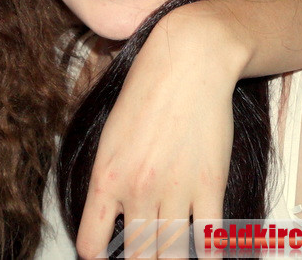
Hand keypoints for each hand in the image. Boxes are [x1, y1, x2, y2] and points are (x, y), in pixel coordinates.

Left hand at [76, 11, 241, 258]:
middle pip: (138, 257)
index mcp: (107, 177)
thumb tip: (109, 212)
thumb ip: (108, 176)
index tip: (105, 254)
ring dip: (172, 259)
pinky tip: (207, 254)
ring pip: (172, 255)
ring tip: (171, 252)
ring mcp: (176, 191)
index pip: (91, 244)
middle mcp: (138, 191)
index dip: (96, 255)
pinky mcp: (210, 186)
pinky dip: (210, 254)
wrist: (188, 62)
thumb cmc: (146, 90)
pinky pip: (210, 240)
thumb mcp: (110, 134)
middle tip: (145, 253)